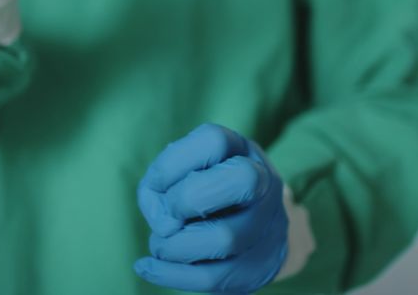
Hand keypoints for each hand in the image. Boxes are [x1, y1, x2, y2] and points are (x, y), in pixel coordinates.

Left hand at [136, 124, 287, 293]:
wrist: (253, 231)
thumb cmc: (202, 193)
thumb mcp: (179, 174)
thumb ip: (158, 185)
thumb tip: (164, 222)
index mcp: (243, 151)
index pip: (215, 140)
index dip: (174, 163)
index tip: (156, 184)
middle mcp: (265, 184)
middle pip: (242, 179)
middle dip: (189, 198)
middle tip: (169, 216)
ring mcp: (268, 227)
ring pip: (225, 238)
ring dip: (174, 246)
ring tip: (160, 245)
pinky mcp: (258, 267)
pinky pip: (214, 277)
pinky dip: (171, 275)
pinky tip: (149, 268)